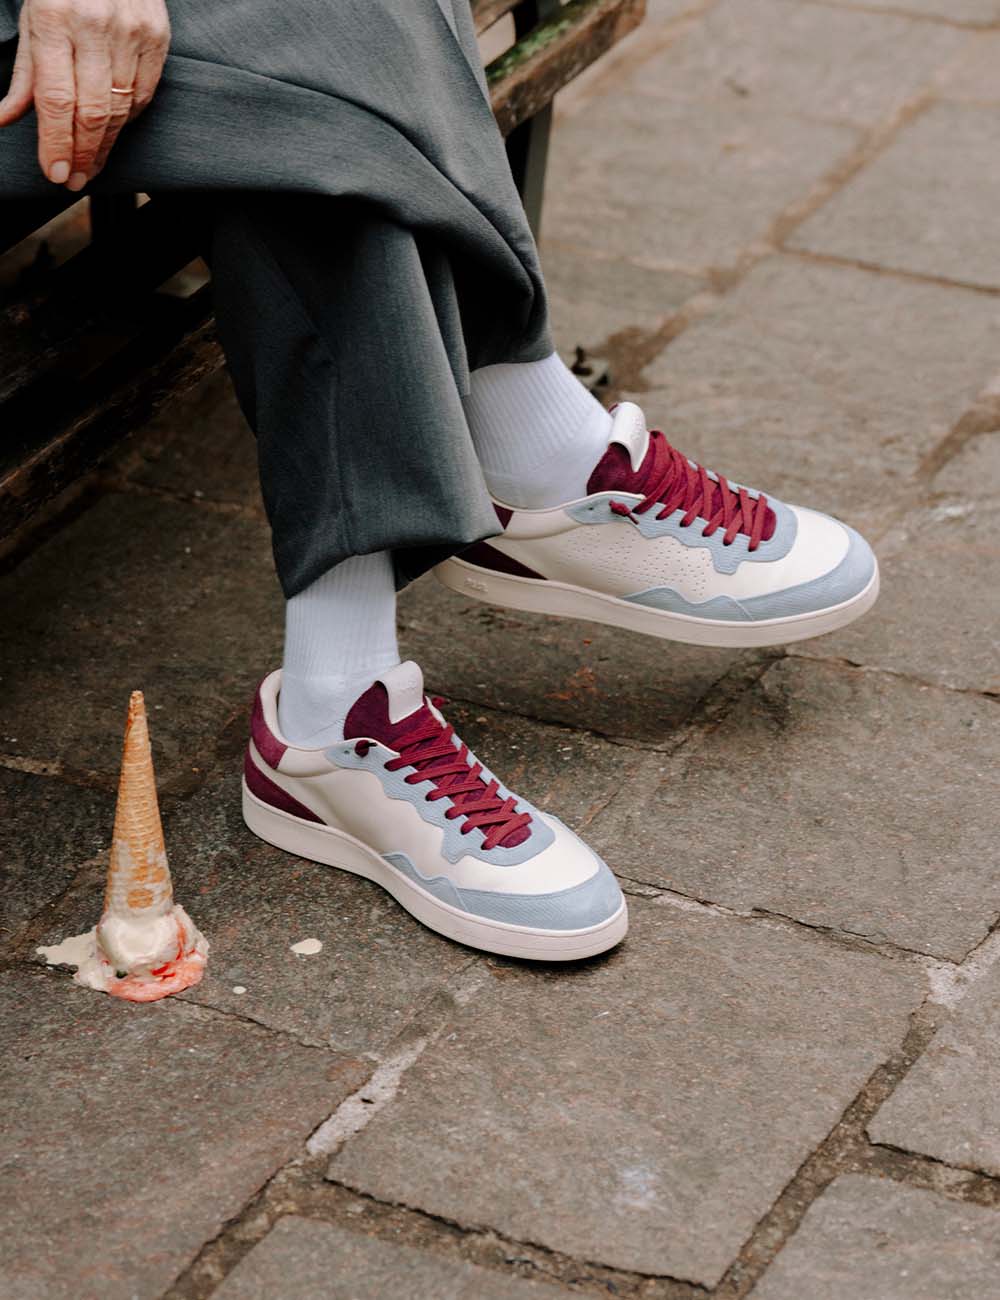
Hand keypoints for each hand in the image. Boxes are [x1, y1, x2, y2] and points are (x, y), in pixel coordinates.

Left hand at [0, 0, 169, 189]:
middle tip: (75, 179)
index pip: (56, 98)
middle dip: (83, 152)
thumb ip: (25, 74)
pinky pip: (144, 94)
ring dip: (105, 144)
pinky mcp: (157, 36)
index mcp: (53, 17)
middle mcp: (94, 25)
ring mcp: (131, 31)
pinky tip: (112, 132)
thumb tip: (4, 118)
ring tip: (92, 166)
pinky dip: (127, 119)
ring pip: (121, 108)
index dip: (57, 142)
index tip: (57, 172)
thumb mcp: (33, 18)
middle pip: (92, 110)